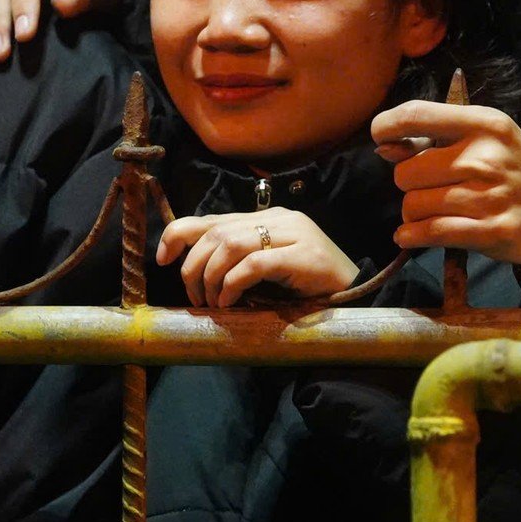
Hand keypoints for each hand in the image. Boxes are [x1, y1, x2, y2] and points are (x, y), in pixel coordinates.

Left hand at [157, 208, 358, 306]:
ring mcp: (293, 233)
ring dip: (212, 278)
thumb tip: (195, 274)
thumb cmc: (309, 286)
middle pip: (216, 232)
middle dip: (194, 266)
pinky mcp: (304, 254)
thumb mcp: (268, 270)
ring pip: (230, 244)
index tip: (162, 259)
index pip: (212, 218)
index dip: (179, 234)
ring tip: (214, 303)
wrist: (358, 294)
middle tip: (196, 298)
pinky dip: (233, 284)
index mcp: (266, 218)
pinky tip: (231, 302)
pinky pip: (254, 264)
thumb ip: (239, 261)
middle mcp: (277, 218)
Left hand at [370, 100, 520, 270]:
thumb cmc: (518, 172)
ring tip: (433, 212)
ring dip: (414, 213)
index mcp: (484, 124)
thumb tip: (384, 147)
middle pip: (406, 172)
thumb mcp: (489, 139)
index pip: (416, 115)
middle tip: (431, 188)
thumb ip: (437, 137)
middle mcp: (484, 157)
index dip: (386, 126)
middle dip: (409, 183)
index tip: (381, 137)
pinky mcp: (489, 231)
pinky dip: (412, 236)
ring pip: (413, 205)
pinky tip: (413, 235)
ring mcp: (487, 196)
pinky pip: (429, 233)